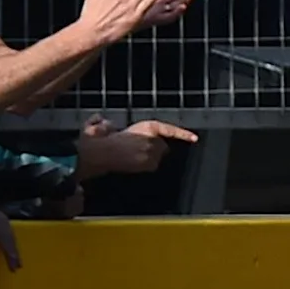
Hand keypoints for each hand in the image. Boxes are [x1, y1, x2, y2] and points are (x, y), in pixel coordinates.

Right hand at [74, 114, 199, 177]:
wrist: (95, 155)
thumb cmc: (96, 141)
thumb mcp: (100, 125)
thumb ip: (106, 123)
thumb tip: (104, 123)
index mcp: (146, 127)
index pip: (168, 130)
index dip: (183, 134)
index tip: (194, 138)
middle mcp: (152, 140)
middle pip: (162, 147)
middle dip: (153, 147)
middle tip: (135, 148)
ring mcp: (150, 155)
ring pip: (156, 157)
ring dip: (148, 156)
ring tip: (130, 155)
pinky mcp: (146, 166)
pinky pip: (150, 165)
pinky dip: (144, 164)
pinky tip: (131, 162)